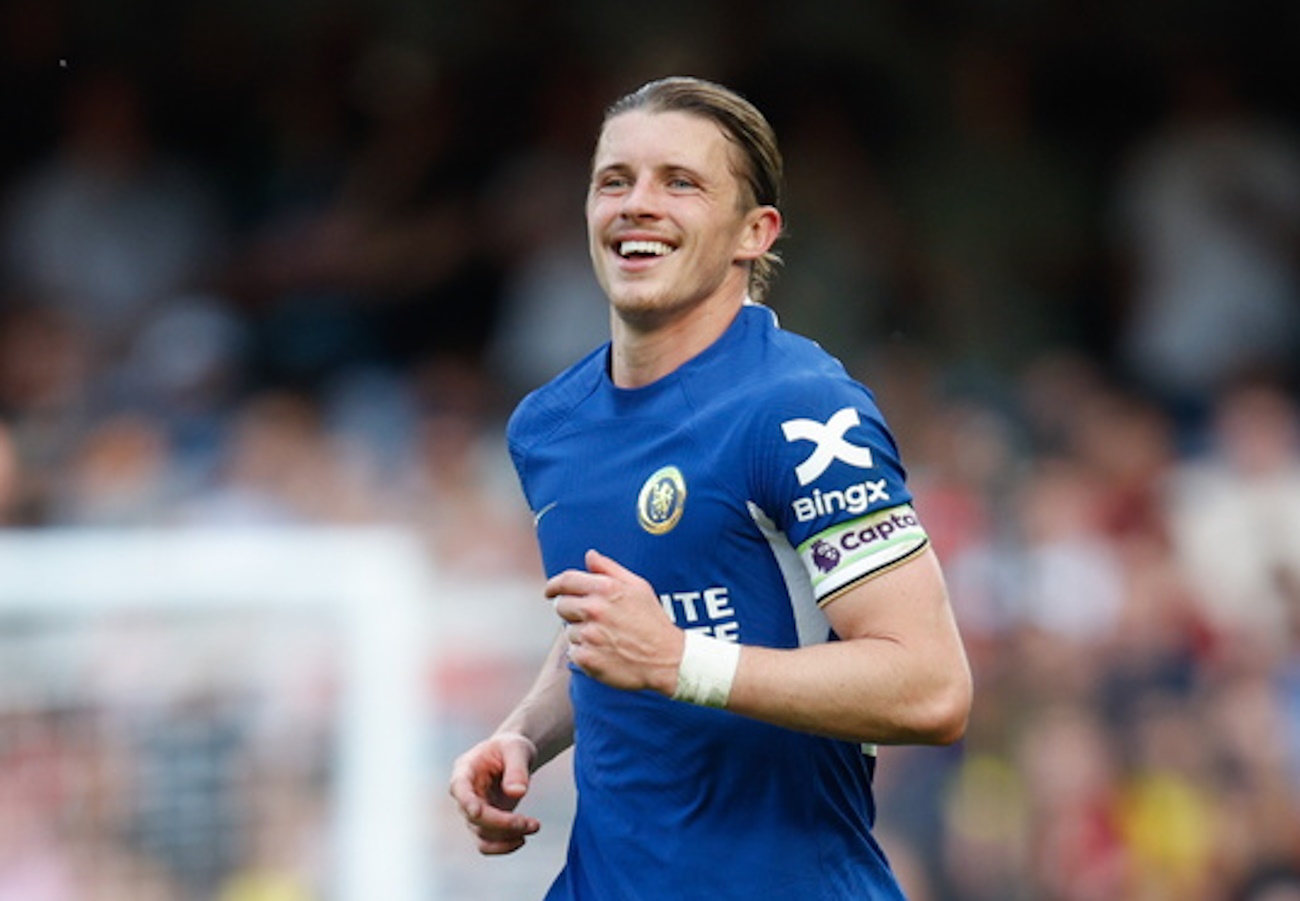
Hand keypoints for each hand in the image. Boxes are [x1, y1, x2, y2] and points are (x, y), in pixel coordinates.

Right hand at [448, 732, 540, 854]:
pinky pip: (488, 843)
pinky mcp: (485, 823)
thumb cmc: (512, 748)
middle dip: (502, 822)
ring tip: (534, 826)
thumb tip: (517, 793)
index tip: (477, 811)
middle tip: (529, 822)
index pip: (459, 787)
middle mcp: (465, 793)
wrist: (513, 757)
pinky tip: (523, 838)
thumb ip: (517, 769)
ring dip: (507, 836)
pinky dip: (504, 846)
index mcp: (465, 769)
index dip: (466, 801)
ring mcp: (474, 811)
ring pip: (481, 835)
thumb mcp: (517, 749)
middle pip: (474, 816)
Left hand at [545, 549, 682, 694]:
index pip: (566, 581)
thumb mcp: (638, 587)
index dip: (554, 585)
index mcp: (605, 589)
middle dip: (572, 610)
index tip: (550, 591)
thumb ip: (610, 569)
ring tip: (606, 638)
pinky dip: (584, 653)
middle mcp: (594, 610)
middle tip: (592, 619)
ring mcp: (589, 635)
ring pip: (568, 631)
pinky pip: (573, 652)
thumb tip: (590, 556)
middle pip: (561, 605)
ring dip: (581, 634)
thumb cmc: (653, 621)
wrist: (667, 659)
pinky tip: (603, 652)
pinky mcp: (587, 658)